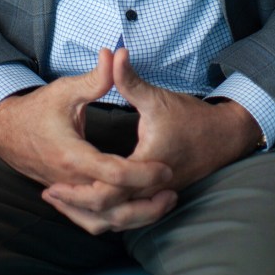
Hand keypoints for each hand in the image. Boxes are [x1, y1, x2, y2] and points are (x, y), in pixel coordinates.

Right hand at [0, 48, 175, 233]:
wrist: (8, 131)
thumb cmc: (38, 110)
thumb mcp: (66, 89)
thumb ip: (95, 78)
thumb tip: (115, 55)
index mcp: (73, 156)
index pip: (114, 175)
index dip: (143, 174)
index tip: (167, 169)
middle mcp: (71, 181)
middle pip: (113, 206)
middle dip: (146, 203)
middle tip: (173, 190)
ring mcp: (69, 193)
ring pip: (104, 220)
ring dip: (135, 217)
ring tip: (163, 203)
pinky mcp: (69, 197)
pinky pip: (93, 220)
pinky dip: (115, 219)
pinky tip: (136, 209)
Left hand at [43, 48, 262, 227]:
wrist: (223, 137)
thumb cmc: (191, 118)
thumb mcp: (155, 97)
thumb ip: (129, 79)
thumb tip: (112, 53)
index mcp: (144, 165)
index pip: (105, 191)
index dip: (76, 192)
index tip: (53, 185)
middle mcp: (149, 188)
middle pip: (107, 214)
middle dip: (77, 208)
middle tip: (51, 195)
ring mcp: (154, 197)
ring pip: (119, 220)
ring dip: (91, 214)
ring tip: (64, 201)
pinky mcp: (156, 198)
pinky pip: (128, 215)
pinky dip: (107, 213)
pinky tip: (91, 201)